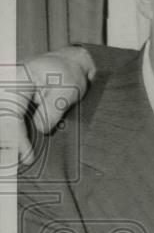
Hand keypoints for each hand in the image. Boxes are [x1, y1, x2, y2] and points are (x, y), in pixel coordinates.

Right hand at [2, 48, 92, 163]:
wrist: (68, 65)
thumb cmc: (68, 74)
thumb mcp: (68, 90)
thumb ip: (53, 109)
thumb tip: (40, 129)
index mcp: (18, 79)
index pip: (12, 114)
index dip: (18, 138)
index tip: (27, 156)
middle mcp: (8, 86)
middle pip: (4, 120)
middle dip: (8, 144)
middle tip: (15, 167)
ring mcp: (8, 94)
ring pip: (6, 121)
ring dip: (9, 141)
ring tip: (15, 162)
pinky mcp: (13, 102)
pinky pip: (10, 120)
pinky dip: (14, 135)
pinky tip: (18, 151)